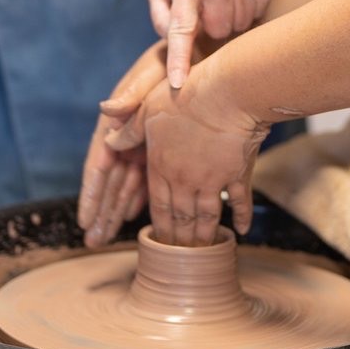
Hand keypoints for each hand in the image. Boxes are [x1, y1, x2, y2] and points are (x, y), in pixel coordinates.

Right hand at [77, 44, 168, 248]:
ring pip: (129, 184)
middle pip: (111, 182)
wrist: (207, 50)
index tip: (84, 220)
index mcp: (118, 120)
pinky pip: (149, 178)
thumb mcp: (153, 73)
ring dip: (117, 210)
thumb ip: (131, 95)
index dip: (91, 194)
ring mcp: (144, 142)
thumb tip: (105, 109)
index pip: (100, 164)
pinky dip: (141, 198)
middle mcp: (127, 135)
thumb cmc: (176, 59)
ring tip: (108, 237)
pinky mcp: (163, 144)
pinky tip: (136, 217)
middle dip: (101, 211)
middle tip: (93, 241)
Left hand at [106, 60, 268, 244]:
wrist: (226, 92)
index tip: (160, 242)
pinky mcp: (237, 173)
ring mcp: (212, 180)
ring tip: (204, 250)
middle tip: (181, 255)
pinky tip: (241, 231)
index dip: (159, 226)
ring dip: (204, 236)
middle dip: (179, 239)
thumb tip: (108, 140)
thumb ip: (127, 130)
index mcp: (161, 166)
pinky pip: (239, 202)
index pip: (157, 205)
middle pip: (180, 217)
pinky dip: (240, 217)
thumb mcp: (146, 109)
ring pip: (206, 217)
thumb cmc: (183, 96)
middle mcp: (185, 179)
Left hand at [148, 0, 273, 88]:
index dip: (180, 59)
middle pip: (218, 32)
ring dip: (232, 19)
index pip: (181, 30)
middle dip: (212, 27)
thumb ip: (160, 15)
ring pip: (241, 26)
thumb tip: (171, 42)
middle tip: (207, 8)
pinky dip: (249, 8)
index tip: (179, 83)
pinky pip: (259, 11)